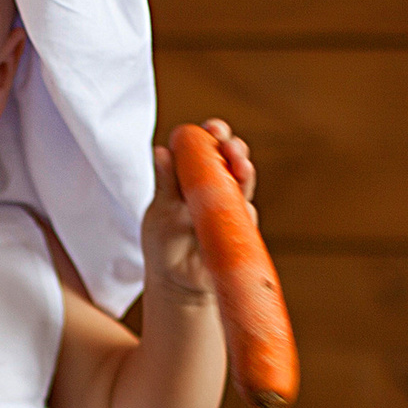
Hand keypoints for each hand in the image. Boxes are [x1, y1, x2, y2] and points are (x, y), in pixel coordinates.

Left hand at [146, 118, 256, 297]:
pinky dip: (244, 212)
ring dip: (245, 175)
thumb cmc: (165, 239)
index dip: (214, 135)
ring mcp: (233, 210)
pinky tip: (241, 209)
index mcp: (198, 176)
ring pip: (245, 187)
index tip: (212, 128)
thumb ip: (165, 182)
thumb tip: (161, 151)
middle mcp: (220, 189)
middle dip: (235, 150)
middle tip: (229, 145)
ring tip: (241, 168)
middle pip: (234, 162)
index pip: (211, 148)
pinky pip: (246, 220)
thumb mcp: (161, 208)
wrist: (173, 279)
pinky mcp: (240, 233)